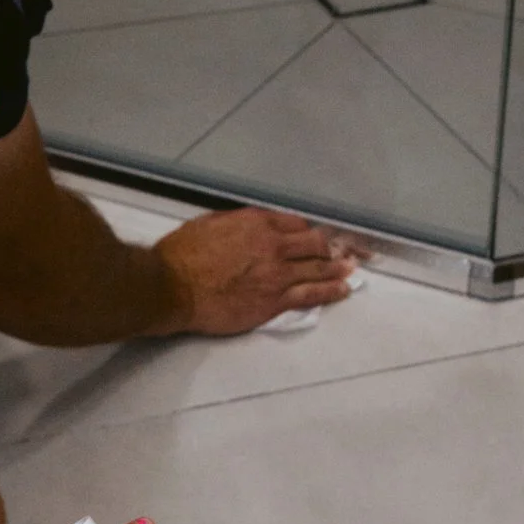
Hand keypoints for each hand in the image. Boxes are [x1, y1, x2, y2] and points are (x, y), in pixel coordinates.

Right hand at [155, 206, 356, 336]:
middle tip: (342, 251)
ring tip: (351, 269)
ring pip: (318, 268)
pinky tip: (342, 290)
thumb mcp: (209, 223)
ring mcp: (277, 274)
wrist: (172, 287)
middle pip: (314, 243)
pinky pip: (311, 294)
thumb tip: (251, 226)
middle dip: (329, 247)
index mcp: (256, 222)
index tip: (314, 237)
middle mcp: (273, 245)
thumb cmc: (181, 254)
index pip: (296, 224)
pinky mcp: (275, 301)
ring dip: (338, 268)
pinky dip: (331, 291)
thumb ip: (236, 222)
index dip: (307, 232)